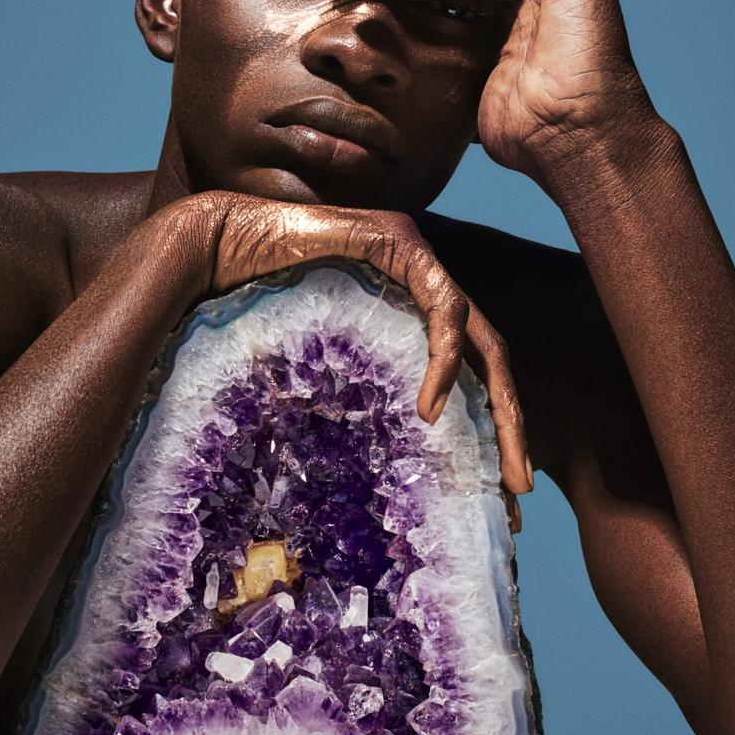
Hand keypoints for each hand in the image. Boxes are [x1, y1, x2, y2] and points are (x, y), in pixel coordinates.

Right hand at [149, 190, 531, 519]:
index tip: (498, 493)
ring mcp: (418, 258)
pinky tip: (430, 409)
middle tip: (519, 491)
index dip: (490, 427)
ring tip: (496, 468)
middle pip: (489, 359)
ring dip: (498, 406)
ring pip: (480, 337)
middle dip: (510, 427)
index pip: (471, 371)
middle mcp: (425, 282)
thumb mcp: (318, 372)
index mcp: (413, 312)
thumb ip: (353, 402)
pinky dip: (444, 359)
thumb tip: (358, 486)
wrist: (215, 250)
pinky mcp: (400, 241)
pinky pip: (442, 305)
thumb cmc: (250, 311)